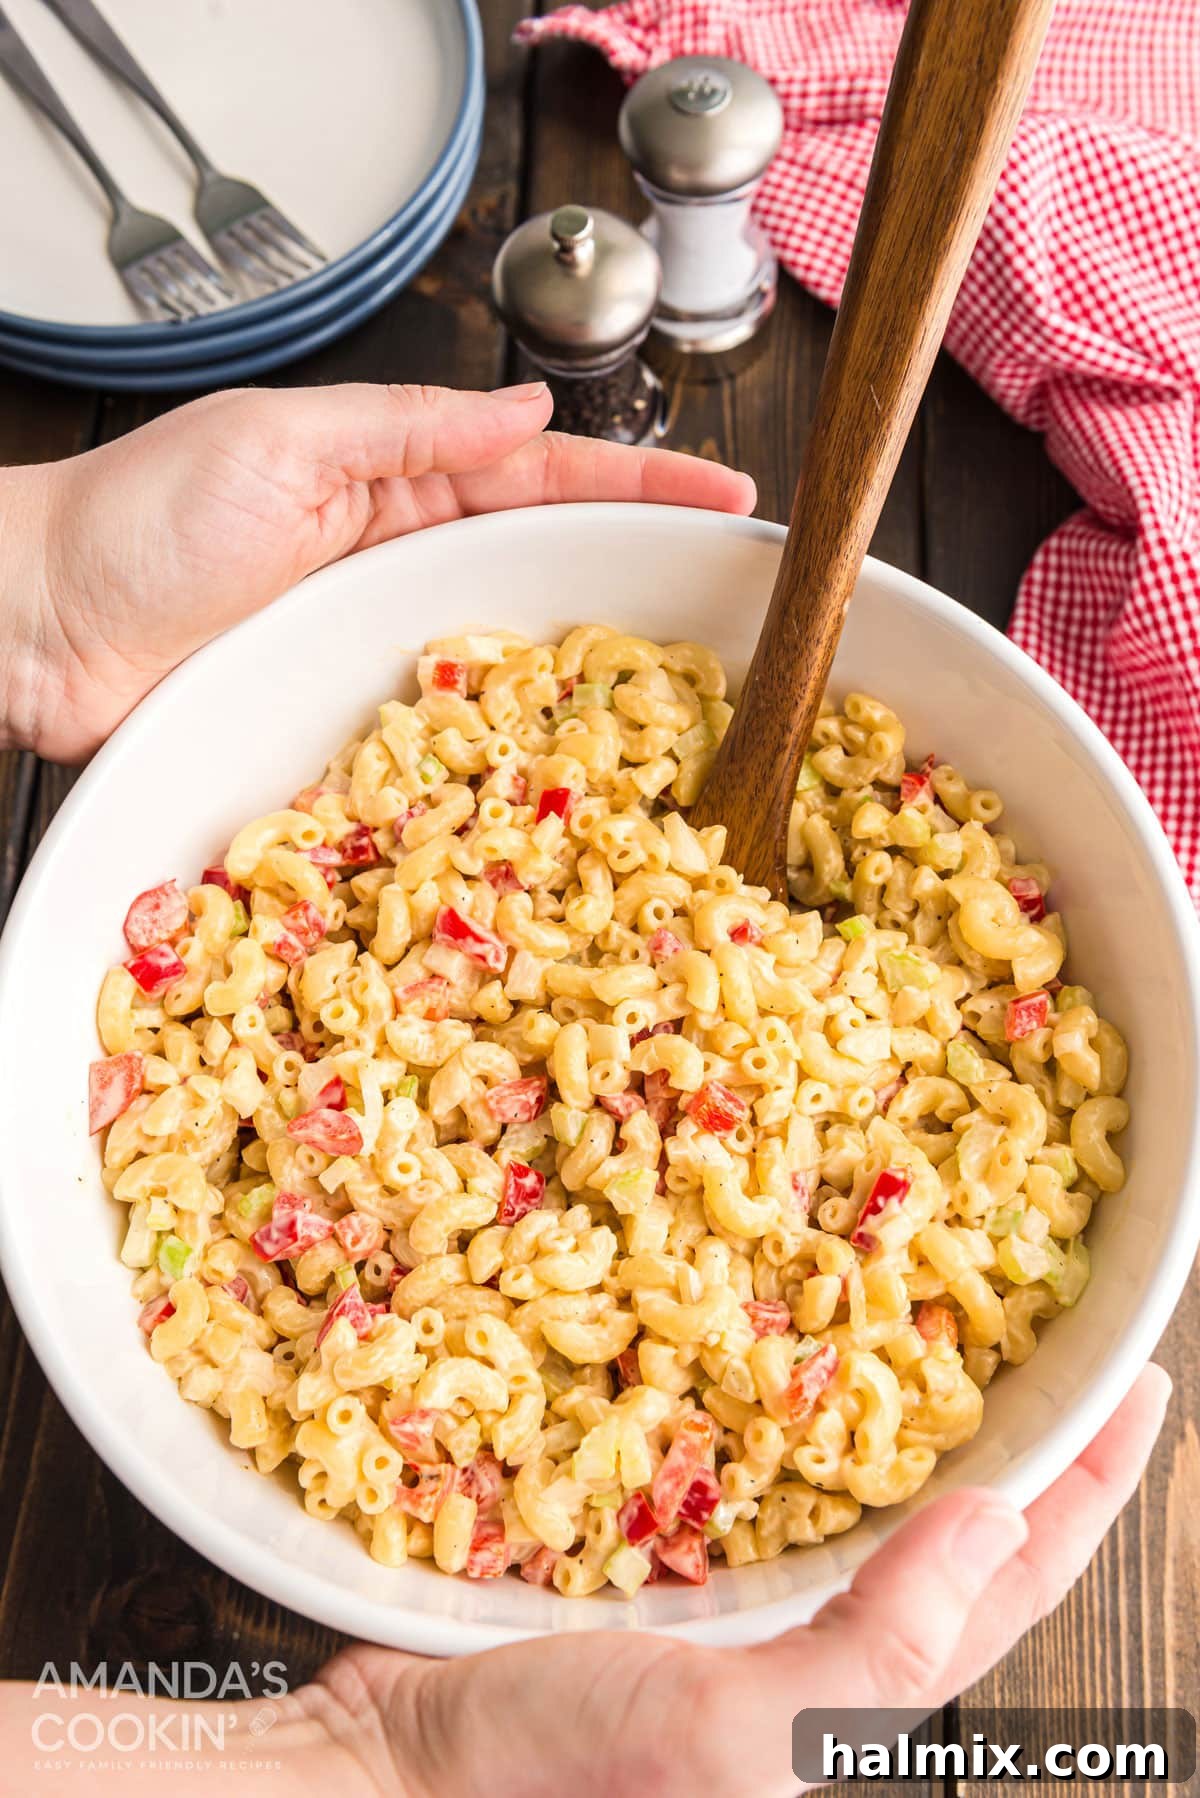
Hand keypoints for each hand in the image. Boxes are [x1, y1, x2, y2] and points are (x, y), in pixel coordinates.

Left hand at [3, 382, 754, 761]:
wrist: (38, 623)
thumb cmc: (138, 519)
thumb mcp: (283, 440)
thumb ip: (408, 428)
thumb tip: (527, 414)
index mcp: (387, 477)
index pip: (540, 474)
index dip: (636, 486)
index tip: (726, 500)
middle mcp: (392, 563)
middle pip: (541, 566)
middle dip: (638, 577)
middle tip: (736, 604)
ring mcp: (372, 648)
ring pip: (503, 651)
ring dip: (585, 670)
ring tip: (679, 694)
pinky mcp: (342, 720)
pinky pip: (441, 727)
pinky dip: (500, 741)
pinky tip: (556, 762)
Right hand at [294, 1367, 1169, 1797]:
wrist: (395, 1778)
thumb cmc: (561, 1777)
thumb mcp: (735, 1733)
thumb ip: (874, 1650)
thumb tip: (999, 1521)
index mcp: (856, 1707)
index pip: (1014, 1587)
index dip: (1088, 1488)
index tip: (1141, 1381)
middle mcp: (818, 1661)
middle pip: (957, 1539)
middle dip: (1017, 1441)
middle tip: (1056, 1329)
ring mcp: (745, 1618)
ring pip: (866, 1503)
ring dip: (914, 1418)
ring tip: (943, 1323)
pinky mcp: (672, 1577)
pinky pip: (766, 1487)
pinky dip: (798, 1421)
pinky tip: (791, 1362)